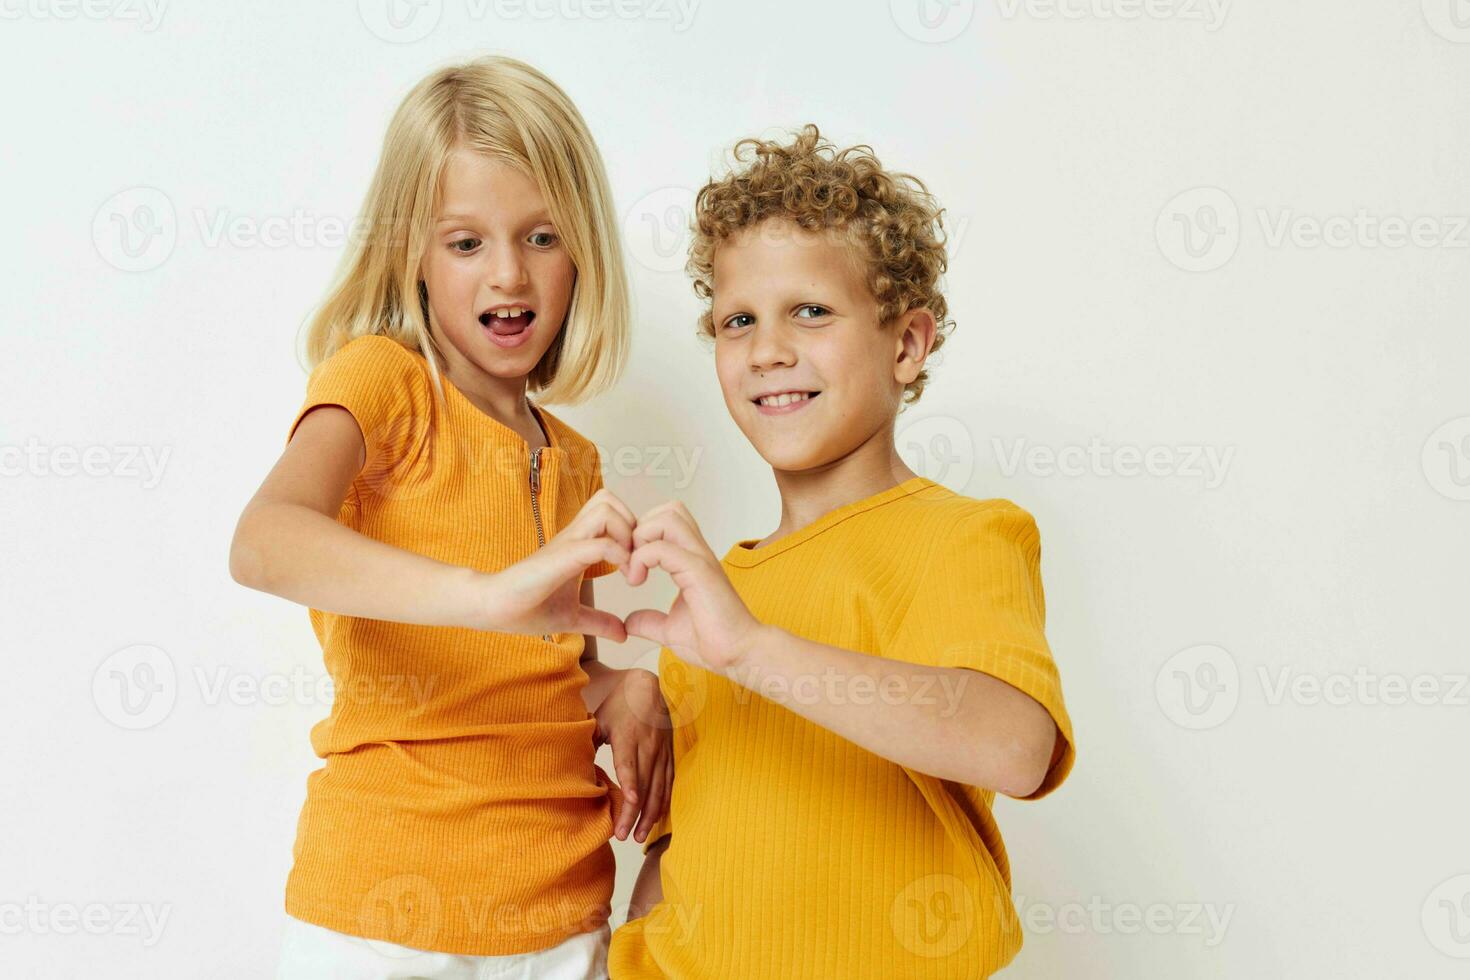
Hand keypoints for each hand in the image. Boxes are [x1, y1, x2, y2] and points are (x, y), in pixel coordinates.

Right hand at [478, 489, 635, 640]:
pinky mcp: (561, 556)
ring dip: (626, 534)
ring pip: (606, 509)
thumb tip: (622, 634)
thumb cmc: (527, 608)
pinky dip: (618, 554)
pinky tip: (621, 575)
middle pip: (610, 500)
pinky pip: (599, 543)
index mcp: (579, 544)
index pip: (612, 512)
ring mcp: (567, 543)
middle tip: (636, 559)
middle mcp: (574, 536)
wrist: (493, 608)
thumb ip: (598, 621)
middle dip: (633, 525)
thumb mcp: (573, 617)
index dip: (632, 533)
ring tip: (628, 566)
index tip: (638, 568)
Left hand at [593, 667, 672, 841]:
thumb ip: (589, 741)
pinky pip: (668, 784)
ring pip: (659, 788)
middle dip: (634, 813)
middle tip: (623, 836)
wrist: (650, 688)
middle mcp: (648, 746)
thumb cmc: (620, 705)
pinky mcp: (669, 756)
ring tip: (638, 836)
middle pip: (644, 784)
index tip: (630, 804)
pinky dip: (662, 803)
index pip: (629, 765)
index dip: (631, 785)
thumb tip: (573, 766)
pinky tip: (655, 820)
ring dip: (650, 814)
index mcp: (628, 736)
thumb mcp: (600, 718)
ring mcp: (661, 752)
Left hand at [623, 501, 763, 671]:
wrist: (739, 654)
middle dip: (640, 529)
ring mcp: (700, 559)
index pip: (667, 521)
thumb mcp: (670, 630)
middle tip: (630, 562)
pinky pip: (662, 548)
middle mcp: (698, 553)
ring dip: (641, 538)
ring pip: (666, 518)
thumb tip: (630, 622)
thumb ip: (650, 621)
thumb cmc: (714, 641)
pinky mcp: (699, 571)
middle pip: (668, 510)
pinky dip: (641, 558)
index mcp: (692, 561)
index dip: (642, 536)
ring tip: (633, 569)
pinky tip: (637, 581)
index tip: (629, 568)